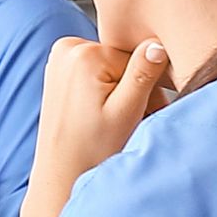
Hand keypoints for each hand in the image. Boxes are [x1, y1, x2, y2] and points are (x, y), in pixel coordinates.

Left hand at [35, 37, 169, 180]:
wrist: (61, 173)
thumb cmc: (90, 150)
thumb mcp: (125, 112)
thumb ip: (142, 74)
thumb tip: (157, 43)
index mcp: (84, 53)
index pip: (138, 57)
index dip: (149, 87)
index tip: (146, 111)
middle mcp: (68, 49)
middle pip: (124, 61)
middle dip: (135, 89)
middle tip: (131, 120)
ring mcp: (60, 58)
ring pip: (112, 68)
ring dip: (121, 92)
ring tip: (114, 120)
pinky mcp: (59, 71)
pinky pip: (96, 72)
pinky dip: (105, 92)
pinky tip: (101, 114)